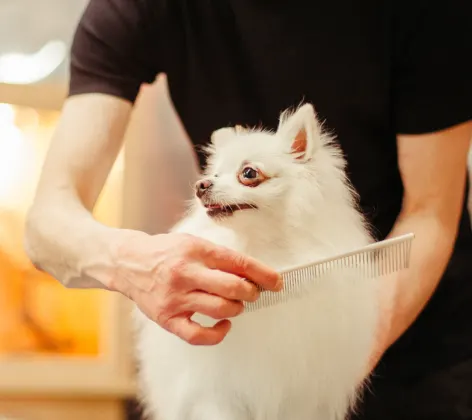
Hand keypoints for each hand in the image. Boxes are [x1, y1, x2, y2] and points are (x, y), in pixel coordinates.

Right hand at [108, 231, 281, 344]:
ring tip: (235, 303)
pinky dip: (218, 334)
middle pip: (232, 287)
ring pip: (220, 310)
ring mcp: (175, 298)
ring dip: (237, 308)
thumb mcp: (192, 243)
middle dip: (251, 292)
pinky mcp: (167, 318)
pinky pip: (198, 335)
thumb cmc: (165, 252)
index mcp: (194, 250)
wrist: (128, 262)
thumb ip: (219, 256)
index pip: (237, 262)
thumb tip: (252, 272)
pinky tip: (224, 325)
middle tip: (252, 292)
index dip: (262, 273)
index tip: (277, 281)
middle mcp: (185, 273)